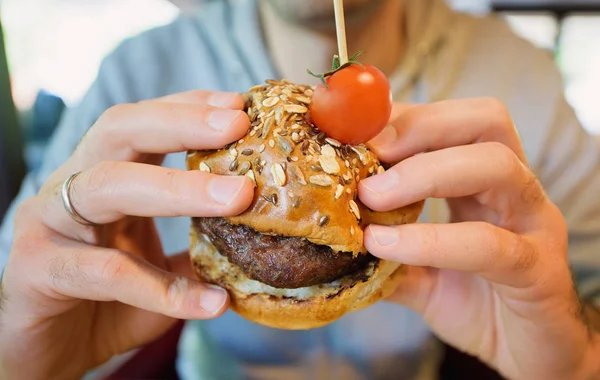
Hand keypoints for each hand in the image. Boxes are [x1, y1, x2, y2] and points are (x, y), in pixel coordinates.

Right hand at [0, 91, 253, 378]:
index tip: (240, 106)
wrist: (46, 354)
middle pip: (119, 130)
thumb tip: (263, 237)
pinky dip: (161, 287)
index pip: (145, 124)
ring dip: (178, 188)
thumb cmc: (107, 305)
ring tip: (238, 197)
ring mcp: (48, 223)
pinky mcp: (34, 270)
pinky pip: (103, 272)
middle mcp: (74, 187)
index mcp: (106, 177)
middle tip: (237, 124)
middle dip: (182, 123)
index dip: (190, 109)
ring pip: (107, 185)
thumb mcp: (163, 270)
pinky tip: (211, 302)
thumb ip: (201, 250)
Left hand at [359, 99, 599, 379]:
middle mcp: (515, 189)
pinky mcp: (540, 270)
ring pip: (496, 166)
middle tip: (367, 151)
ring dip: (424, 172)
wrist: (529, 352)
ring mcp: (534, 224)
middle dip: (420, 126)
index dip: (403, 115)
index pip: (453, 120)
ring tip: (371, 195)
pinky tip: (385, 244)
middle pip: (485, 120)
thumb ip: (383, 247)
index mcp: (484, 180)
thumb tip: (330, 232)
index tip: (353, 129)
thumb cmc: (475, 301)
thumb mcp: (418, 270)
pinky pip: (488, 244)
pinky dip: (431, 239)